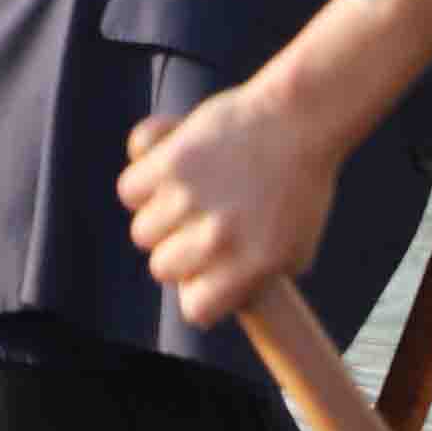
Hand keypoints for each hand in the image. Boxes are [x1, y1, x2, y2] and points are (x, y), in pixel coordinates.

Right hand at [119, 87, 340, 330]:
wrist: (299, 120)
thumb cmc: (301, 184)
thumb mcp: (297, 245)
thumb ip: (258, 277)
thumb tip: (218, 293)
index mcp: (254, 263)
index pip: (197, 309)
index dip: (197, 294)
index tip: (205, 276)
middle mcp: (219, 237)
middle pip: (163, 268)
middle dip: (176, 252)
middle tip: (195, 229)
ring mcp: (191, 200)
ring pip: (143, 232)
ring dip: (159, 218)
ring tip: (184, 198)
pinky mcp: (168, 163)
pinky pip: (130, 191)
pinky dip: (143, 183)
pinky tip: (167, 173)